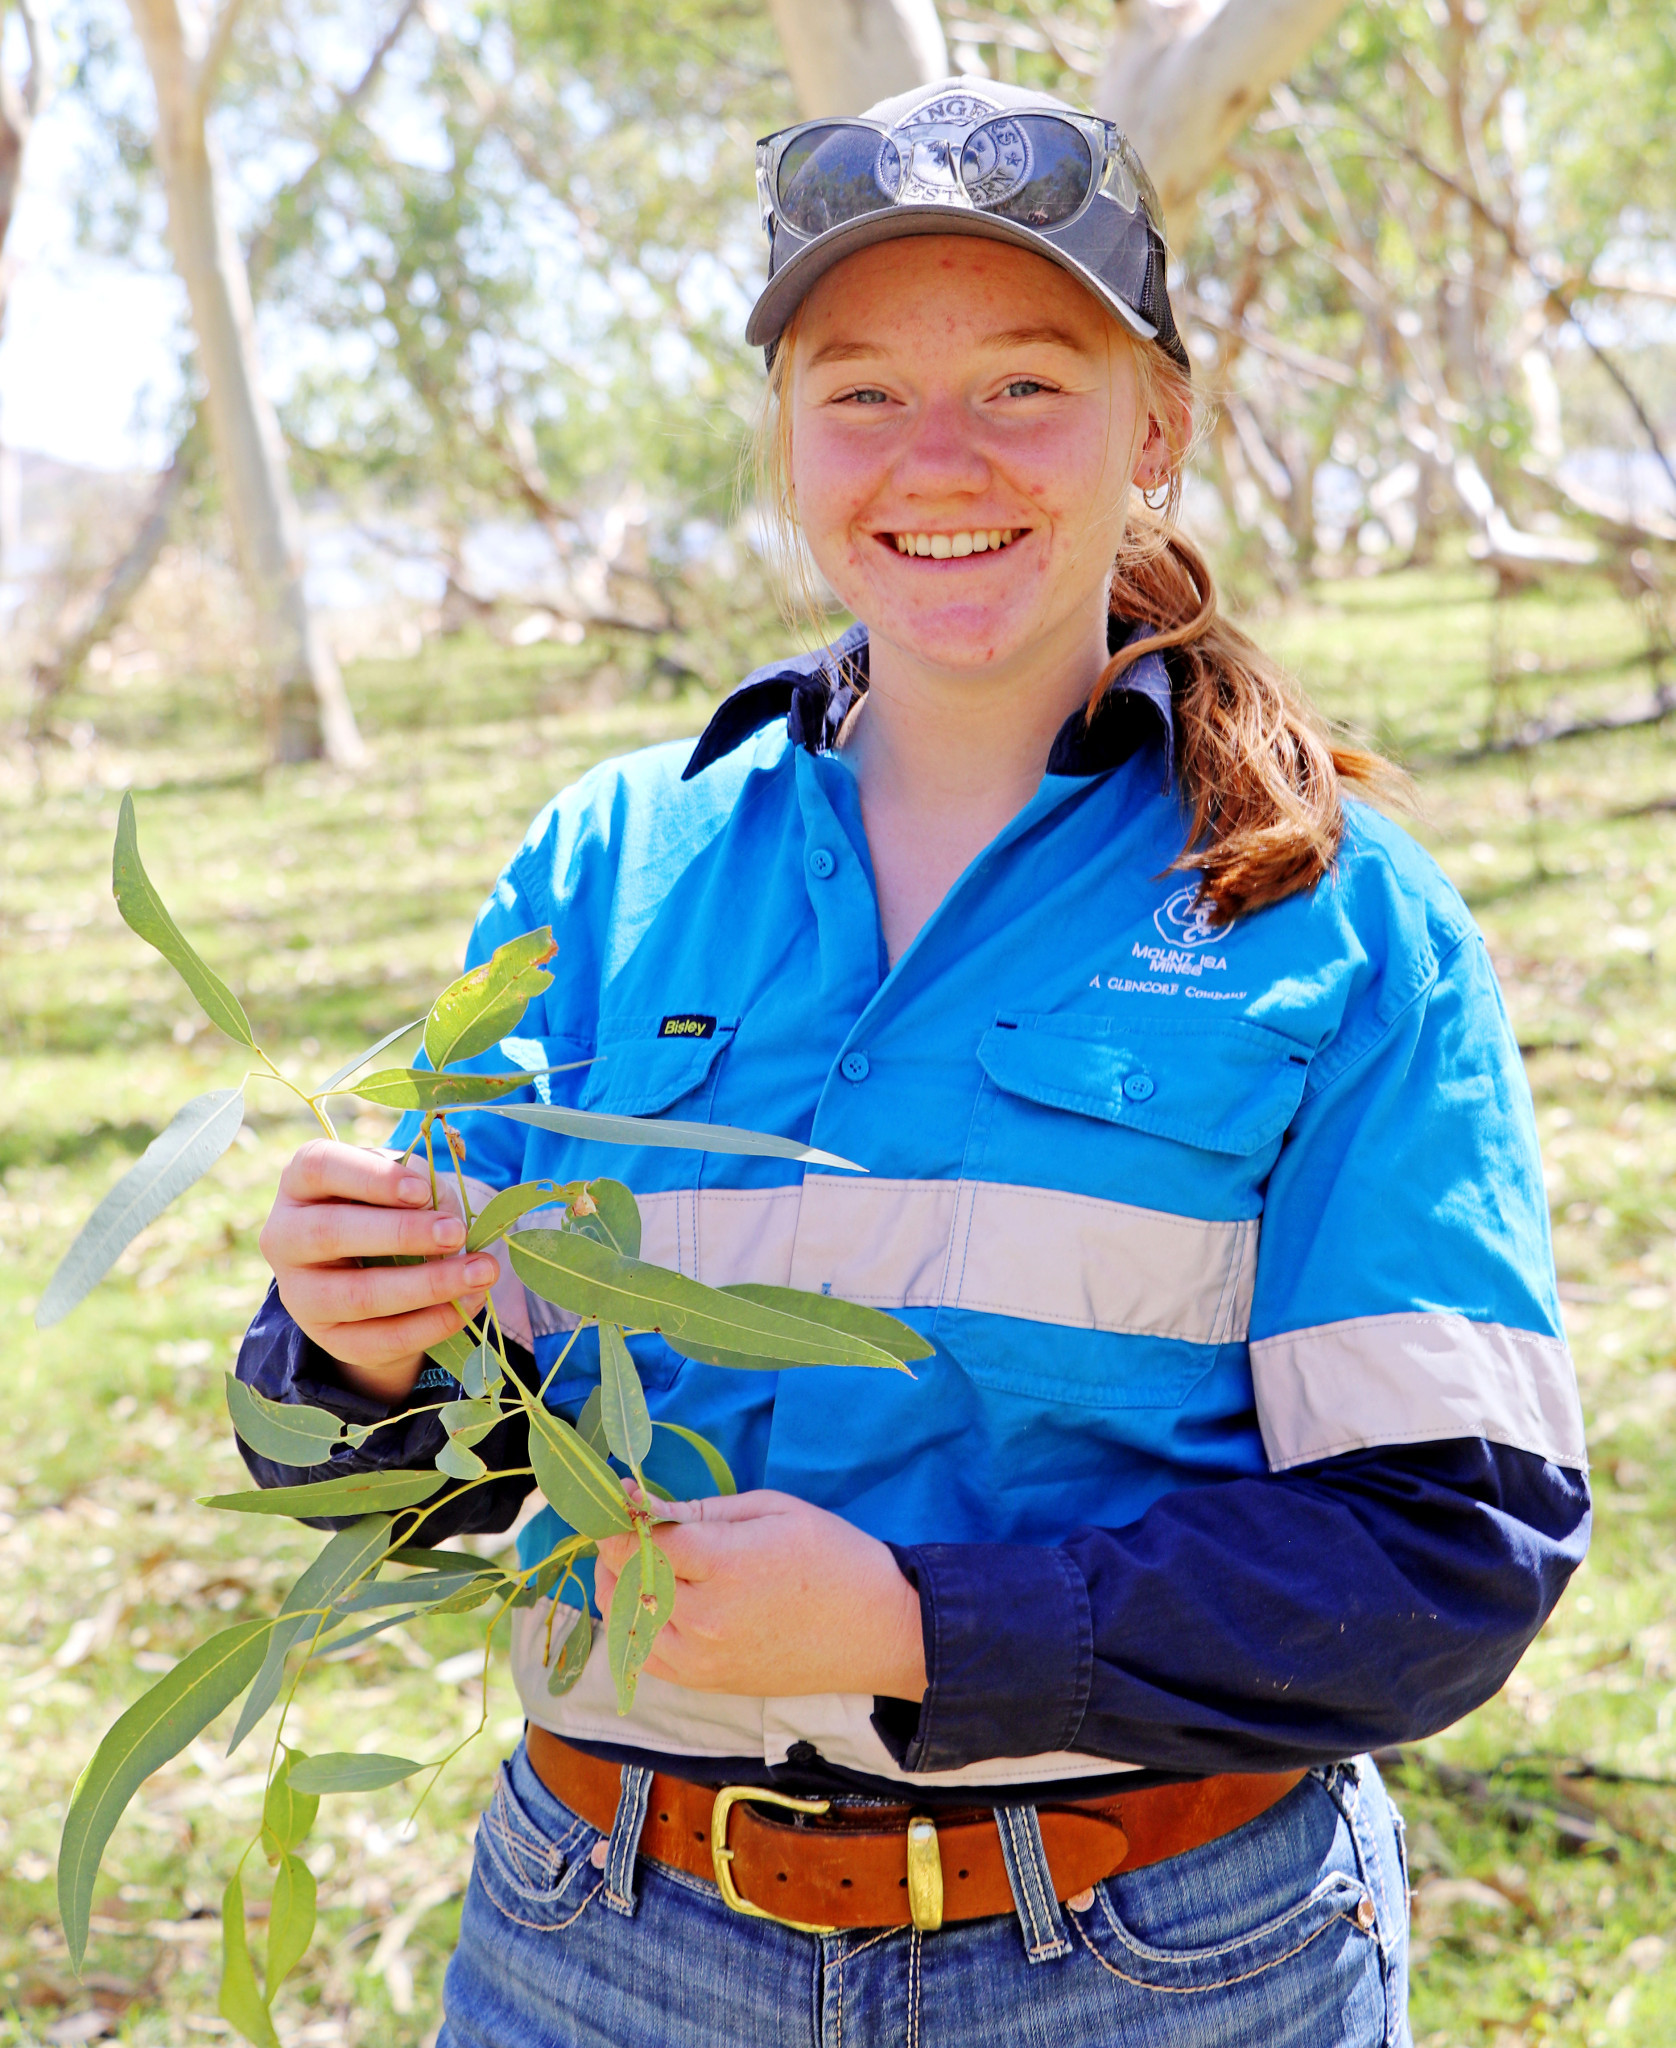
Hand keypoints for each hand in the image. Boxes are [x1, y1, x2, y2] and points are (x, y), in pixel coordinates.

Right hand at [258, 1140, 498, 1401]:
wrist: (369, 1270)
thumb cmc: (389, 1208)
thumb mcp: (401, 1186)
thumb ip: (419, 1190)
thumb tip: (445, 1217)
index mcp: (300, 1182)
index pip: (319, 1168)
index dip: (371, 1178)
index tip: (421, 1190)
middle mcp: (285, 1236)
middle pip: (329, 1233)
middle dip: (400, 1234)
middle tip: (456, 1233)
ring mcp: (299, 1293)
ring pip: (357, 1295)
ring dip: (427, 1286)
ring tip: (481, 1272)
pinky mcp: (327, 1338)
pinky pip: (378, 1340)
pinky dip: (430, 1324)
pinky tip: (468, 1305)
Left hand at [594, 1490, 926, 1702]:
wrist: (878, 1631)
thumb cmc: (832, 1556)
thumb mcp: (774, 1510)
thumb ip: (702, 1510)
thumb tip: (641, 1504)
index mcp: (727, 1566)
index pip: (642, 1542)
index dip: (622, 1516)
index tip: (621, 1495)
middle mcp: (706, 1620)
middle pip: (623, 1582)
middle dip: (615, 1548)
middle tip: (632, 1525)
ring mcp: (703, 1660)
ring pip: (624, 1624)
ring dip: (620, 1586)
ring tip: (642, 1560)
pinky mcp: (707, 1684)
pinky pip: (644, 1656)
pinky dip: (635, 1624)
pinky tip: (656, 1599)